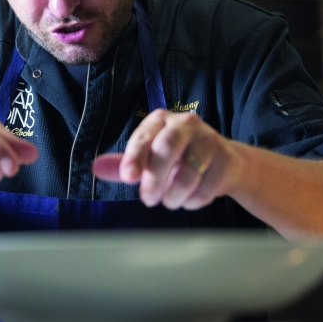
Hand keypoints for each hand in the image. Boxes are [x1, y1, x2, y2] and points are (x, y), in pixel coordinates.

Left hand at [93, 109, 241, 209]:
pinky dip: (193, 201)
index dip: (134, 158)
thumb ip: (125, 163)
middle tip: (148, 199)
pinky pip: (205, 188)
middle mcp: (185, 123)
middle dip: (154, 179)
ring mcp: (209, 139)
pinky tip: (191, 197)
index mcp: (160, 120)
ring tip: (170, 199)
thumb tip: (96, 167)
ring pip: (187, 174)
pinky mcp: (226, 159)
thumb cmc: (179, 157)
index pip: (143, 137)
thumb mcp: (150, 157)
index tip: (128, 177)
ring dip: (174, 196)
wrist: (225, 161)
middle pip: (166, 149)